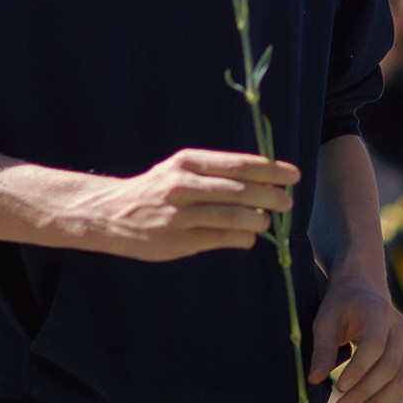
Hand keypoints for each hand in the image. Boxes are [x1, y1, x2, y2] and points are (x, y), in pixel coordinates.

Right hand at [78, 150, 297, 261]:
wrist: (109, 213)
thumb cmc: (155, 190)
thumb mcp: (180, 170)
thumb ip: (215, 175)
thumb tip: (262, 184)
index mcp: (188, 162)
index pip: (238, 164)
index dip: (270, 170)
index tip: (293, 175)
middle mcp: (184, 185)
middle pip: (240, 190)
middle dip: (271, 196)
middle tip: (288, 202)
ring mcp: (181, 214)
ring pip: (234, 217)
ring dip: (259, 220)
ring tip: (268, 221)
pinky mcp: (179, 240)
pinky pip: (221, 239)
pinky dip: (242, 238)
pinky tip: (248, 238)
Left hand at [312, 272, 402, 402]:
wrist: (364, 292)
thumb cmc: (341, 306)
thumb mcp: (325, 321)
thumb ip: (322, 349)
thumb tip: (314, 380)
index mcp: (380, 313)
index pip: (375, 345)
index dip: (359, 369)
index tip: (338, 386)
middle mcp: (402, 329)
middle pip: (390, 367)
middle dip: (365, 393)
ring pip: (401, 382)